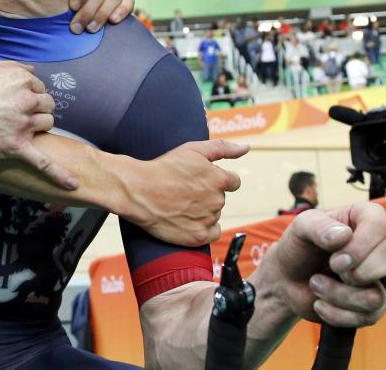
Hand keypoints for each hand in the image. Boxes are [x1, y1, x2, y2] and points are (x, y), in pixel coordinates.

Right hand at [0, 60, 75, 189]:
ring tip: (21, 130)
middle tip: (19, 115)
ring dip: (39, 127)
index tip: (16, 101)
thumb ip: (11, 65)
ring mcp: (22, 124)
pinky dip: (59, 174)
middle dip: (37, 109)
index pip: (39, 86)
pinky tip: (73, 184)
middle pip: (48, 104)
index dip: (29, 94)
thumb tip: (32, 70)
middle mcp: (25, 99)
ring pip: (48, 124)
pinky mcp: (16, 147)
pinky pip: (43, 162)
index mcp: (20, 79)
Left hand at [69, 0, 133, 33]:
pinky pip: (129, 1)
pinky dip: (122, 10)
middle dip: (87, 11)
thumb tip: (40, 2)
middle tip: (76, 28)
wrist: (81, 10)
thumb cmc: (66, 4)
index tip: (72, 7)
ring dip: (101, 14)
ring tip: (90, 29)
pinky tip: (113, 21)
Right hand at [121, 139, 247, 245]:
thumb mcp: (192, 150)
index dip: (217, 180)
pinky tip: (187, 220)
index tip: (199, 180)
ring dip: (203, 210)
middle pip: (220, 198)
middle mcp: (217, 201)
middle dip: (207, 195)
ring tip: (179, 204)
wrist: (139, 191)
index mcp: (219, 179)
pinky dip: (203, 228)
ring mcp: (208, 220)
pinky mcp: (198, 237)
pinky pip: (212, 233)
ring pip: (214, 215)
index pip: (233, 182)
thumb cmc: (164, 168)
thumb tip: (246, 147)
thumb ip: (222, 148)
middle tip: (183, 190)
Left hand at [264, 203, 385, 326]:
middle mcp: (381, 247)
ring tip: (316, 284)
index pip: (380, 224)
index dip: (360, 244)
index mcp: (365, 219)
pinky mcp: (376, 305)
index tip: (336, 257)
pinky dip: (336, 313)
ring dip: (338, 294)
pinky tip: (320, 303)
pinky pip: (368, 317)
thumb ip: (317, 226)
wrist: (287, 280)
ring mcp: (382, 278)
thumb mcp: (300, 229)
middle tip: (332, 268)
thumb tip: (344, 235)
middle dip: (357, 271)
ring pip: (377, 295)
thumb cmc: (299, 247)